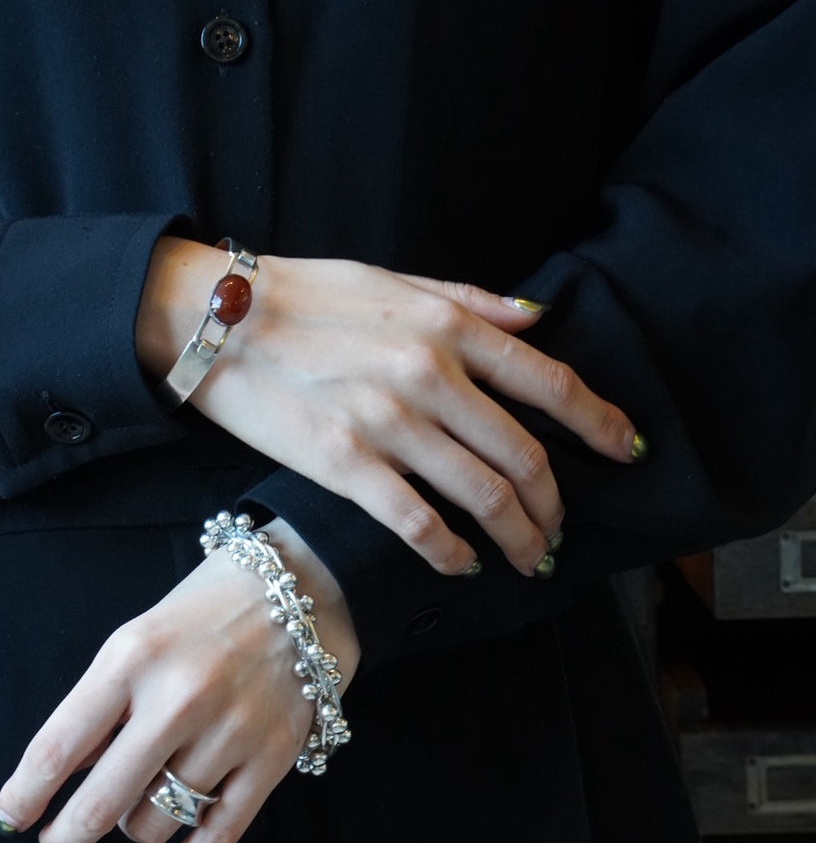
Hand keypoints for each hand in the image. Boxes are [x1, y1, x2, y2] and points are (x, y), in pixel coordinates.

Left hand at [0, 520, 359, 842]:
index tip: (11, 818)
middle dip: (66, 836)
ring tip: (135, 806)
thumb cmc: (206, 610)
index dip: (26, 795)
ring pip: (157, 822)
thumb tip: (63, 774)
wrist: (304, 588)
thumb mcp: (138, 636)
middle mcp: (180, 697)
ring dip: (133, 828)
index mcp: (133, 658)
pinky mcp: (273, 758)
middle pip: (103, 800)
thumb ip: (102, 704)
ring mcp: (231, 731)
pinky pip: (218, 836)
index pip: (59, 746)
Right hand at [138, 241, 641, 577]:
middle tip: (558, 532)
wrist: (216, 318)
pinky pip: (417, 523)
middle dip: (555, 505)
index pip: (549, 382)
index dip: (598, 422)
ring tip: (527, 558)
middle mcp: (429, 374)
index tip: (626, 451)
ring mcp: (388, 422)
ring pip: (484, 496)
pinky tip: (462, 564)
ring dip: (518, 538)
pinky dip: (451, 552)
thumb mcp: (393, 279)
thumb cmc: (304, 296)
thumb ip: (469, 301)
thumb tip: (537, 319)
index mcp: (447, 325)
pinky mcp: (343, 465)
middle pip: (525, 455)